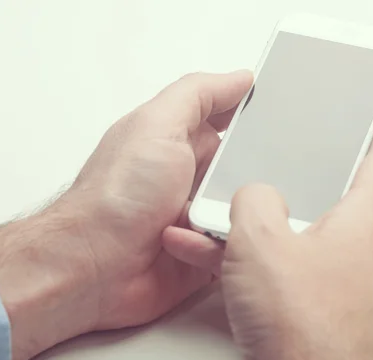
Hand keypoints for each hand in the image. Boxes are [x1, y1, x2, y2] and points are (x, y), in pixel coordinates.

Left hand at [0, 70, 252, 359]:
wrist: (95, 267)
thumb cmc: (115, 196)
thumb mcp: (157, 126)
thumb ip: (198, 95)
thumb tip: (239, 78)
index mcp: (176, 143)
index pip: (228, 124)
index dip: (252, 123)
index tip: (277, 123)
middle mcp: (187, 179)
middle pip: (244, 170)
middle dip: (255, 175)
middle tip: (250, 179)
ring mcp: (196, 218)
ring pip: (247, 211)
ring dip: (242, 214)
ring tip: (221, 216)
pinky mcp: (203, 255)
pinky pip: (237, 247)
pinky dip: (232, 246)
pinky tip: (214, 244)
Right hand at [164, 105, 372, 359]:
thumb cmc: (304, 329)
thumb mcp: (263, 242)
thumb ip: (253, 201)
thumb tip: (250, 194)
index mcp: (359, 222)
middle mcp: (350, 247)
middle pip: (336, 192)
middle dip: (313, 168)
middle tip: (302, 147)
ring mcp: (327, 276)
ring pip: (292, 229)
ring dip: (257, 216)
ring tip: (223, 203)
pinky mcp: (303, 302)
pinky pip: (272, 263)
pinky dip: (243, 254)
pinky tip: (207, 249)